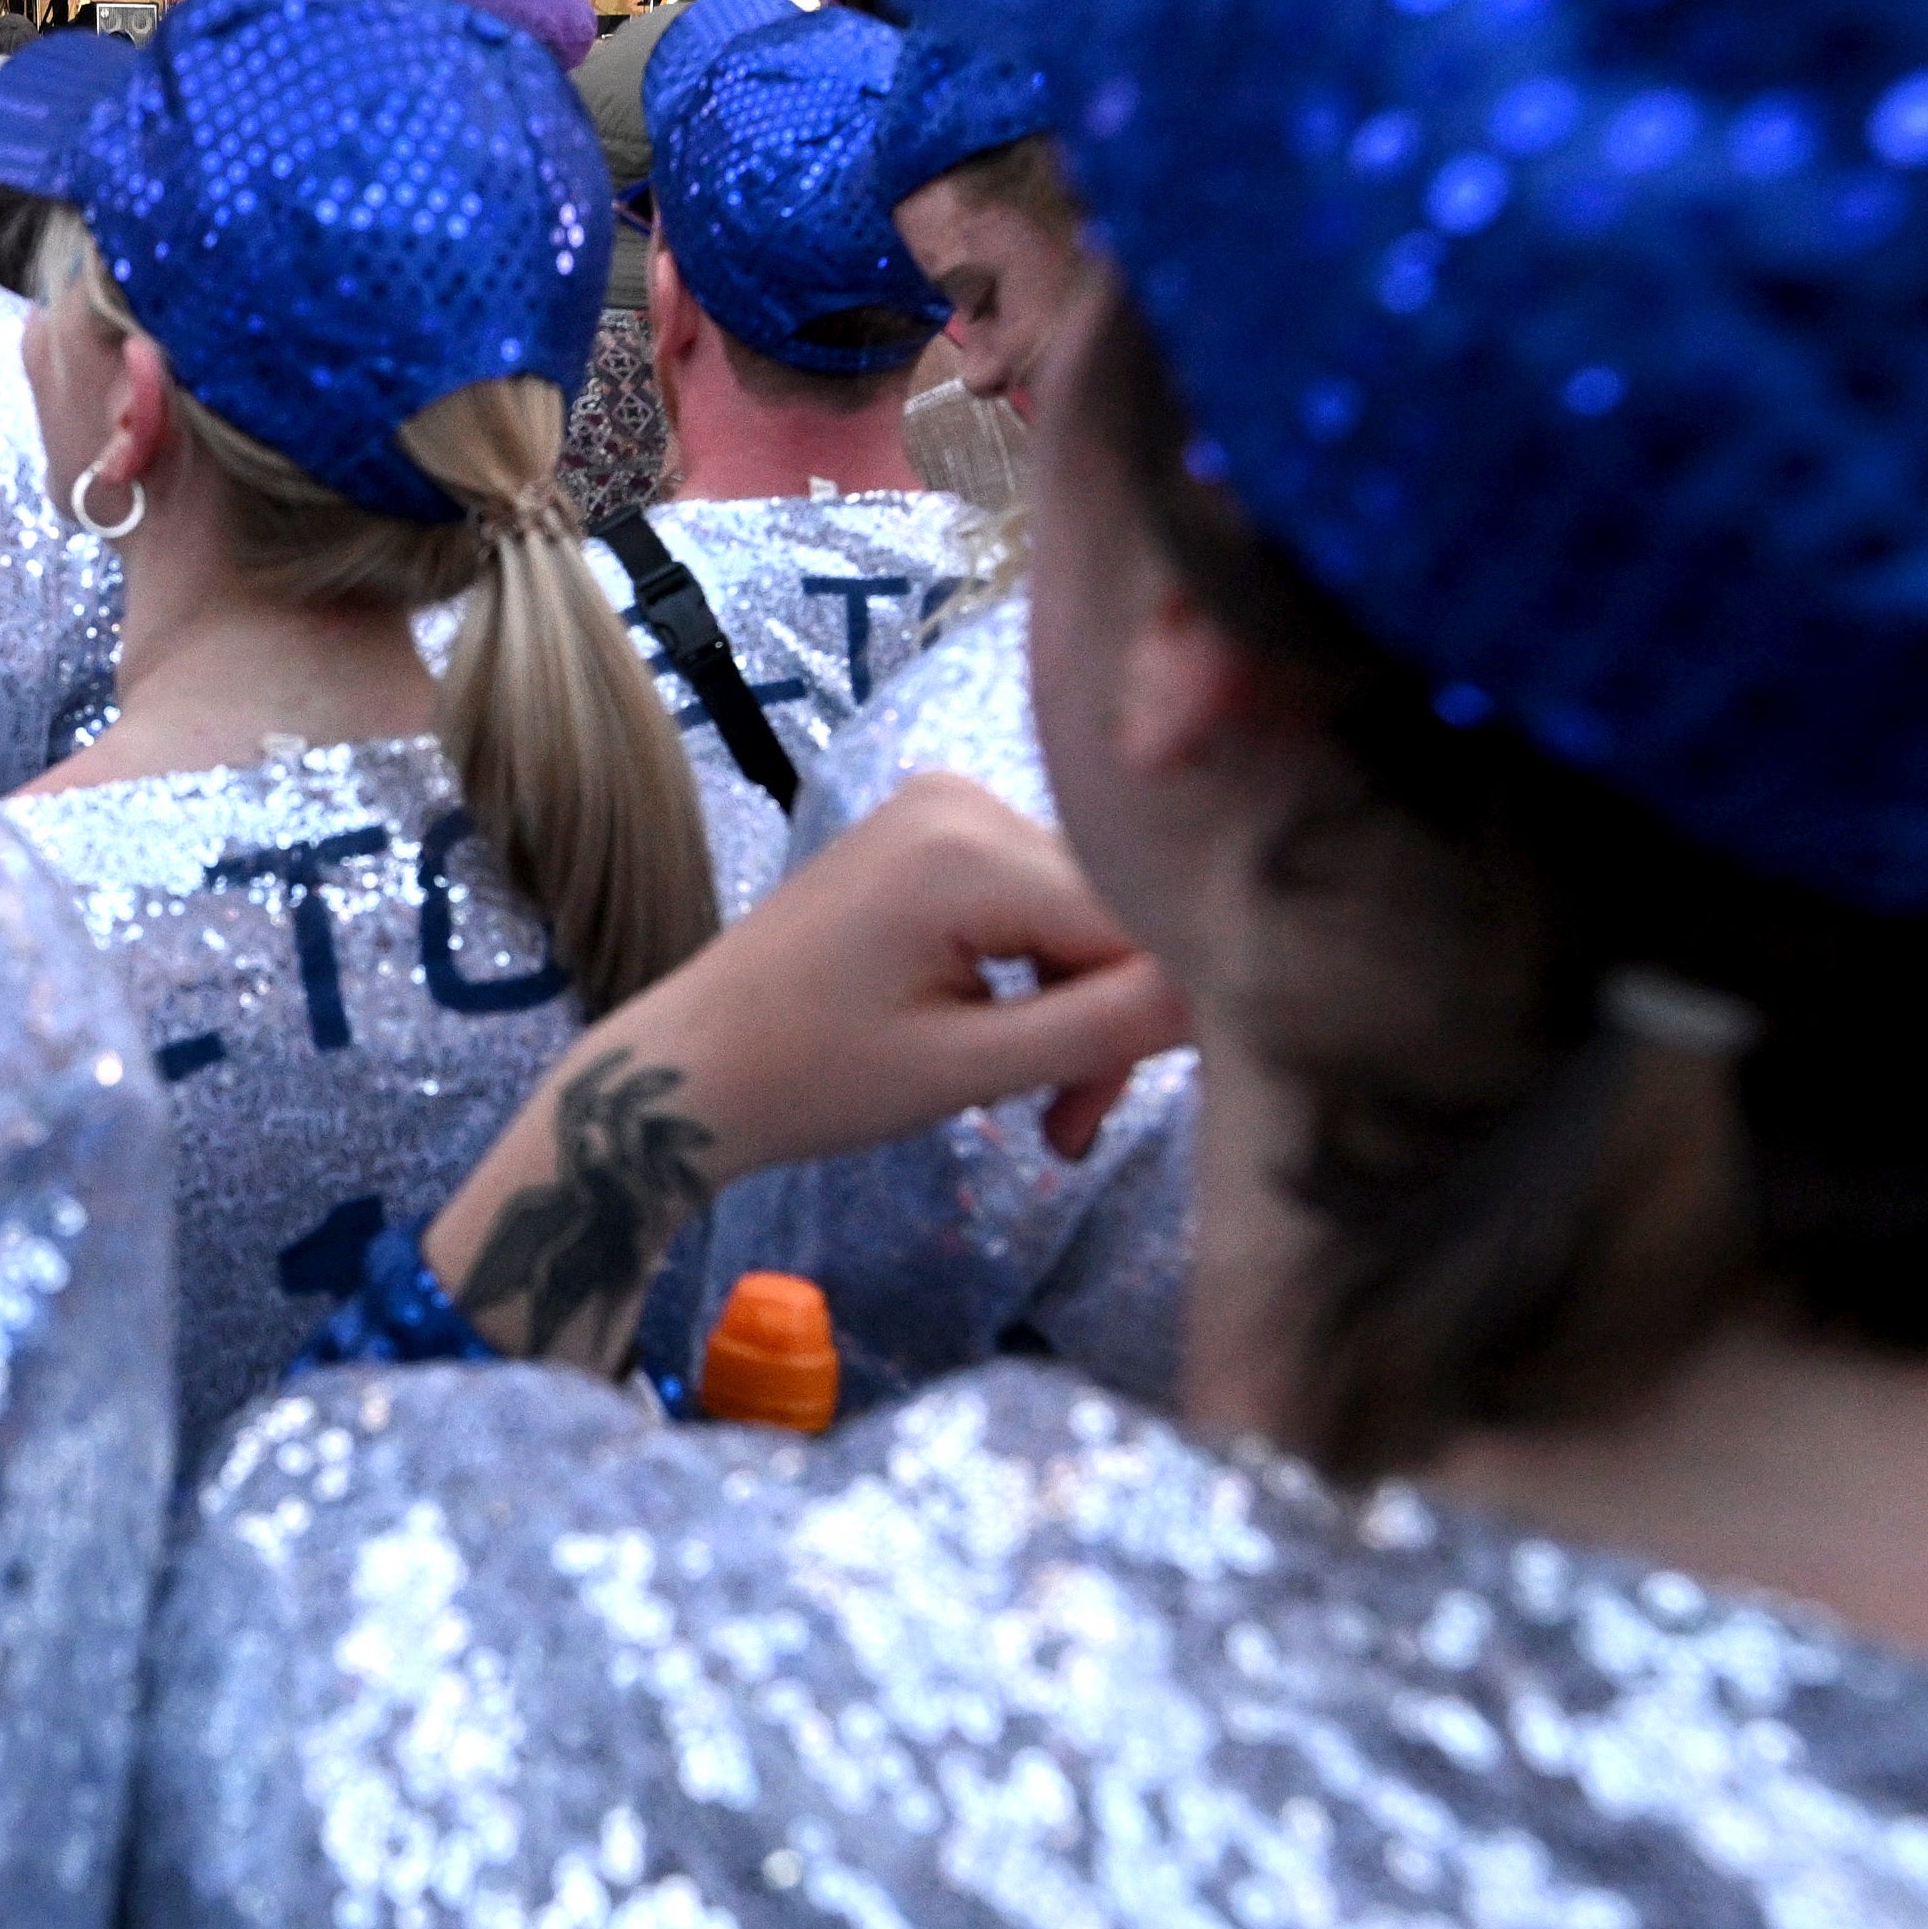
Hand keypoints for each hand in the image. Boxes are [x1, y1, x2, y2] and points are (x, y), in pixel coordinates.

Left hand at [424, 780, 1185, 1369]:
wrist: (690, 1068)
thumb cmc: (809, 1079)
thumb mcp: (968, 1070)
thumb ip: (1110, 1028)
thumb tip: (1237, 991)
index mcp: (968, 844)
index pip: (1137, 921)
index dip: (1155, 1021)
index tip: (1101, 1114)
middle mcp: (965, 797)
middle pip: (1113, 914)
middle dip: (1107, 1029)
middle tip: (1062, 1131)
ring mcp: (946, 806)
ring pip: (1085, 915)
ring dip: (1075, 1016)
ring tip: (1033, 1108)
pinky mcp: (934, 833)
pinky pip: (1037, 903)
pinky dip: (1037, 982)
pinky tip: (1004, 1042)